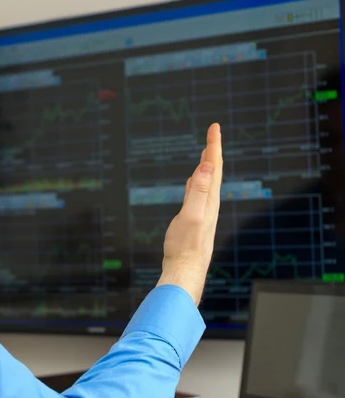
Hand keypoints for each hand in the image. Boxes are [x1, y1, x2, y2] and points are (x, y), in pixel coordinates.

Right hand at [157, 123, 222, 305]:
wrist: (184, 270)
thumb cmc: (185, 247)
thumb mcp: (191, 215)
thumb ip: (199, 190)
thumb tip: (208, 166)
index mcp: (210, 200)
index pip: (214, 167)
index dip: (214, 146)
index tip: (214, 127)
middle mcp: (209, 203)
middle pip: (214, 172)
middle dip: (213, 150)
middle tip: (213, 133)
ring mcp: (202, 210)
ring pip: (207, 181)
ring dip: (207, 164)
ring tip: (207, 151)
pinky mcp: (194, 217)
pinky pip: (198, 192)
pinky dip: (198, 180)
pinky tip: (195, 179)